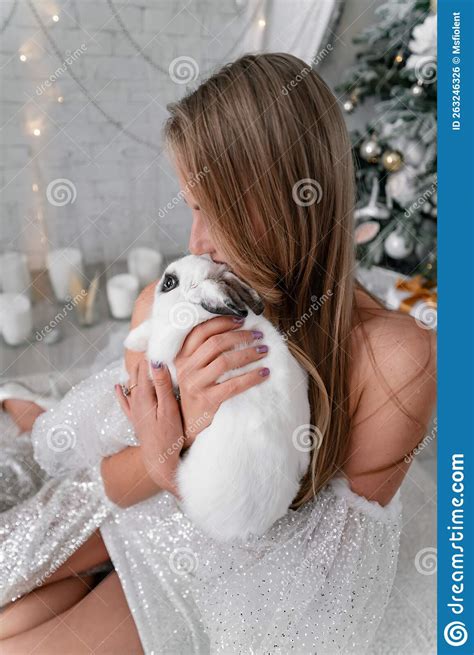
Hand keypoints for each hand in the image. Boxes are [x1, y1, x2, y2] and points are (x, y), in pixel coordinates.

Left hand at [115, 358, 183, 495]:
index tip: (160, 340)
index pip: (145, 367)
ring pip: (132, 385)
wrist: (161, 463)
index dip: (152, 353)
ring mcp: (134, 412)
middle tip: (153, 345)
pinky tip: (118, 386)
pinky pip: (125, 402)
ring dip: (136, 372)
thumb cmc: (169, 437)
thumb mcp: (169, 409)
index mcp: (144, 396)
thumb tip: (155, 362)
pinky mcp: (136, 421)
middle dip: (144, 360)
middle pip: (137, 374)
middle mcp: (135, 402)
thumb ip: (162, 385)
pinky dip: (121, 392)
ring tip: (140, 358)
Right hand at [175, 315, 269, 446]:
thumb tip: (233, 328)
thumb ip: (202, 351)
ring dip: (248, 353)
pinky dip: (252, 377)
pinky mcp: (208, 400)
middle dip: (240, 336)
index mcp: (182, 357)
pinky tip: (264, 373)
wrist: (186, 423)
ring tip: (264, 350)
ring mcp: (195, 385)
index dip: (222, 322)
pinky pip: (234, 384)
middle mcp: (186, 368)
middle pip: (215, 343)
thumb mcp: (191, 369)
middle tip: (258, 335)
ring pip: (225, 361)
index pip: (200, 331)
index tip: (241, 319)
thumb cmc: (196, 390)